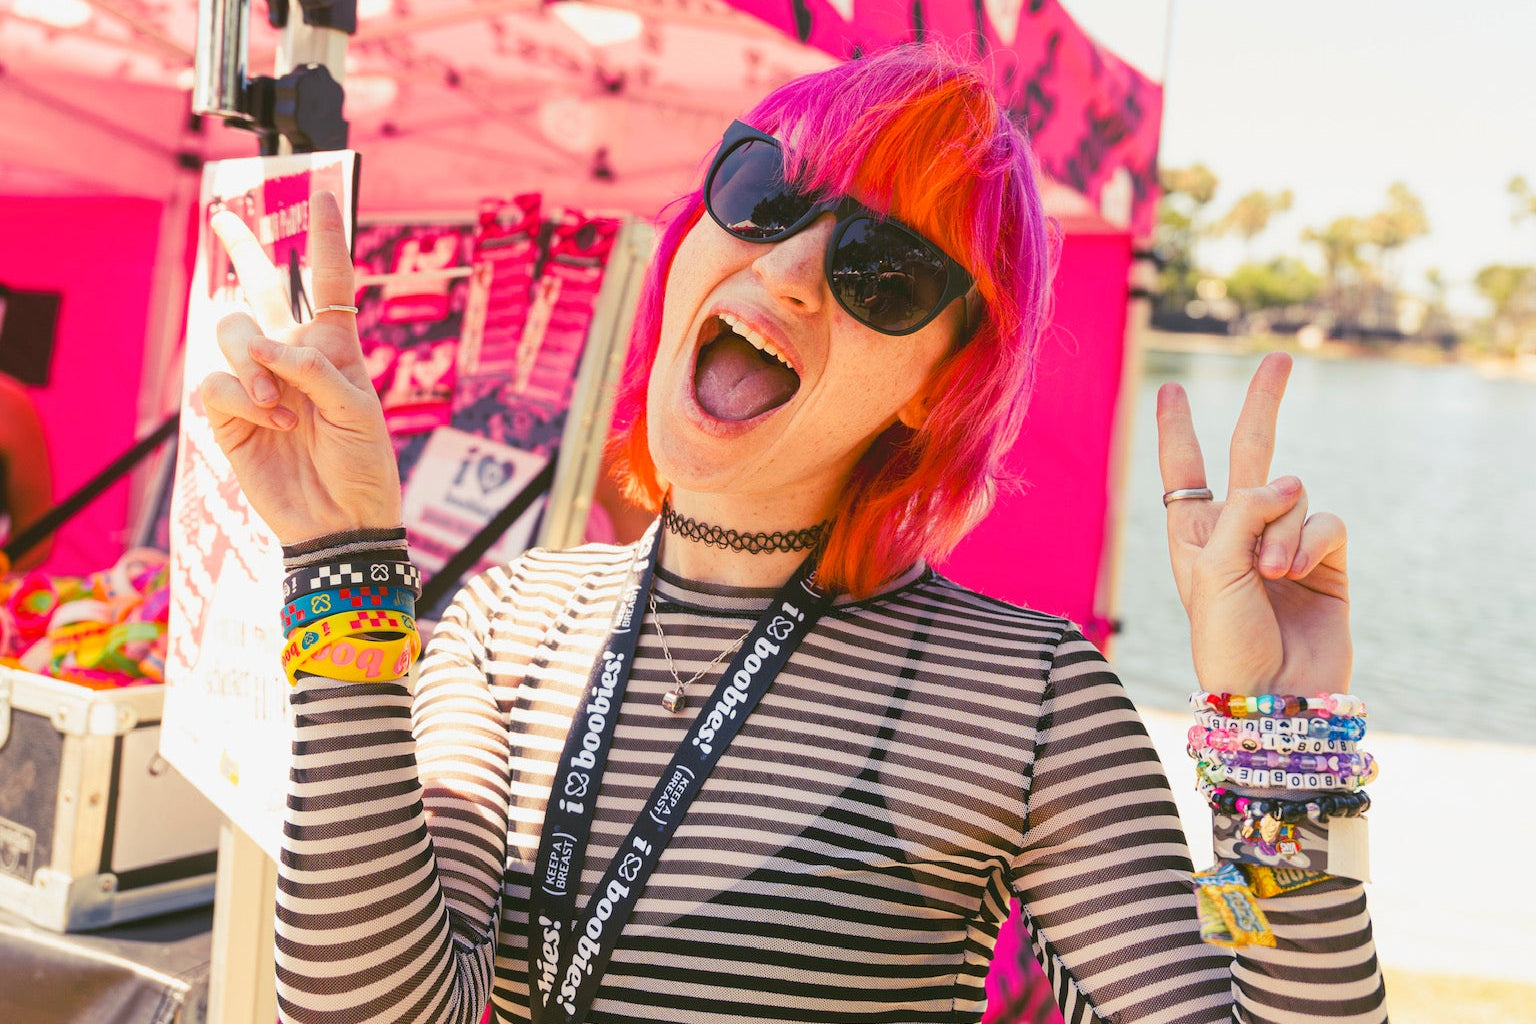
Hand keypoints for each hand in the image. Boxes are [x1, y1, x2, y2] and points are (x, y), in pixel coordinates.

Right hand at [197, 191, 400, 545]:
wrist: (339, 520)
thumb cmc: (363, 465)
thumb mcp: (358, 410)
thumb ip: (313, 369)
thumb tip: (260, 346)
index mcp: (335, 348)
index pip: (331, 283)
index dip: (327, 239)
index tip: (326, 193)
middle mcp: (292, 356)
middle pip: (262, 289)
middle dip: (243, 248)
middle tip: (223, 212)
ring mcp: (257, 382)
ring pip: (231, 331)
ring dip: (253, 365)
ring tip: (281, 409)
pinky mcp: (228, 413)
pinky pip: (216, 382)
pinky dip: (243, 399)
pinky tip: (270, 423)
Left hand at [1155, 352, 1350, 695]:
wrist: (1273, 697)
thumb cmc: (1224, 640)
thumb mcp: (1211, 571)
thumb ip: (1243, 514)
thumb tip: (1289, 480)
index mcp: (1193, 535)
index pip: (1183, 470)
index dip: (1177, 430)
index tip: (1169, 392)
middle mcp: (1238, 532)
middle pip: (1249, 454)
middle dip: (1263, 405)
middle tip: (1279, 358)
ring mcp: (1284, 544)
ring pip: (1291, 494)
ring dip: (1280, 529)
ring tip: (1270, 575)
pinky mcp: (1326, 561)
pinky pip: (1324, 521)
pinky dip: (1310, 539)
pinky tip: (1296, 571)